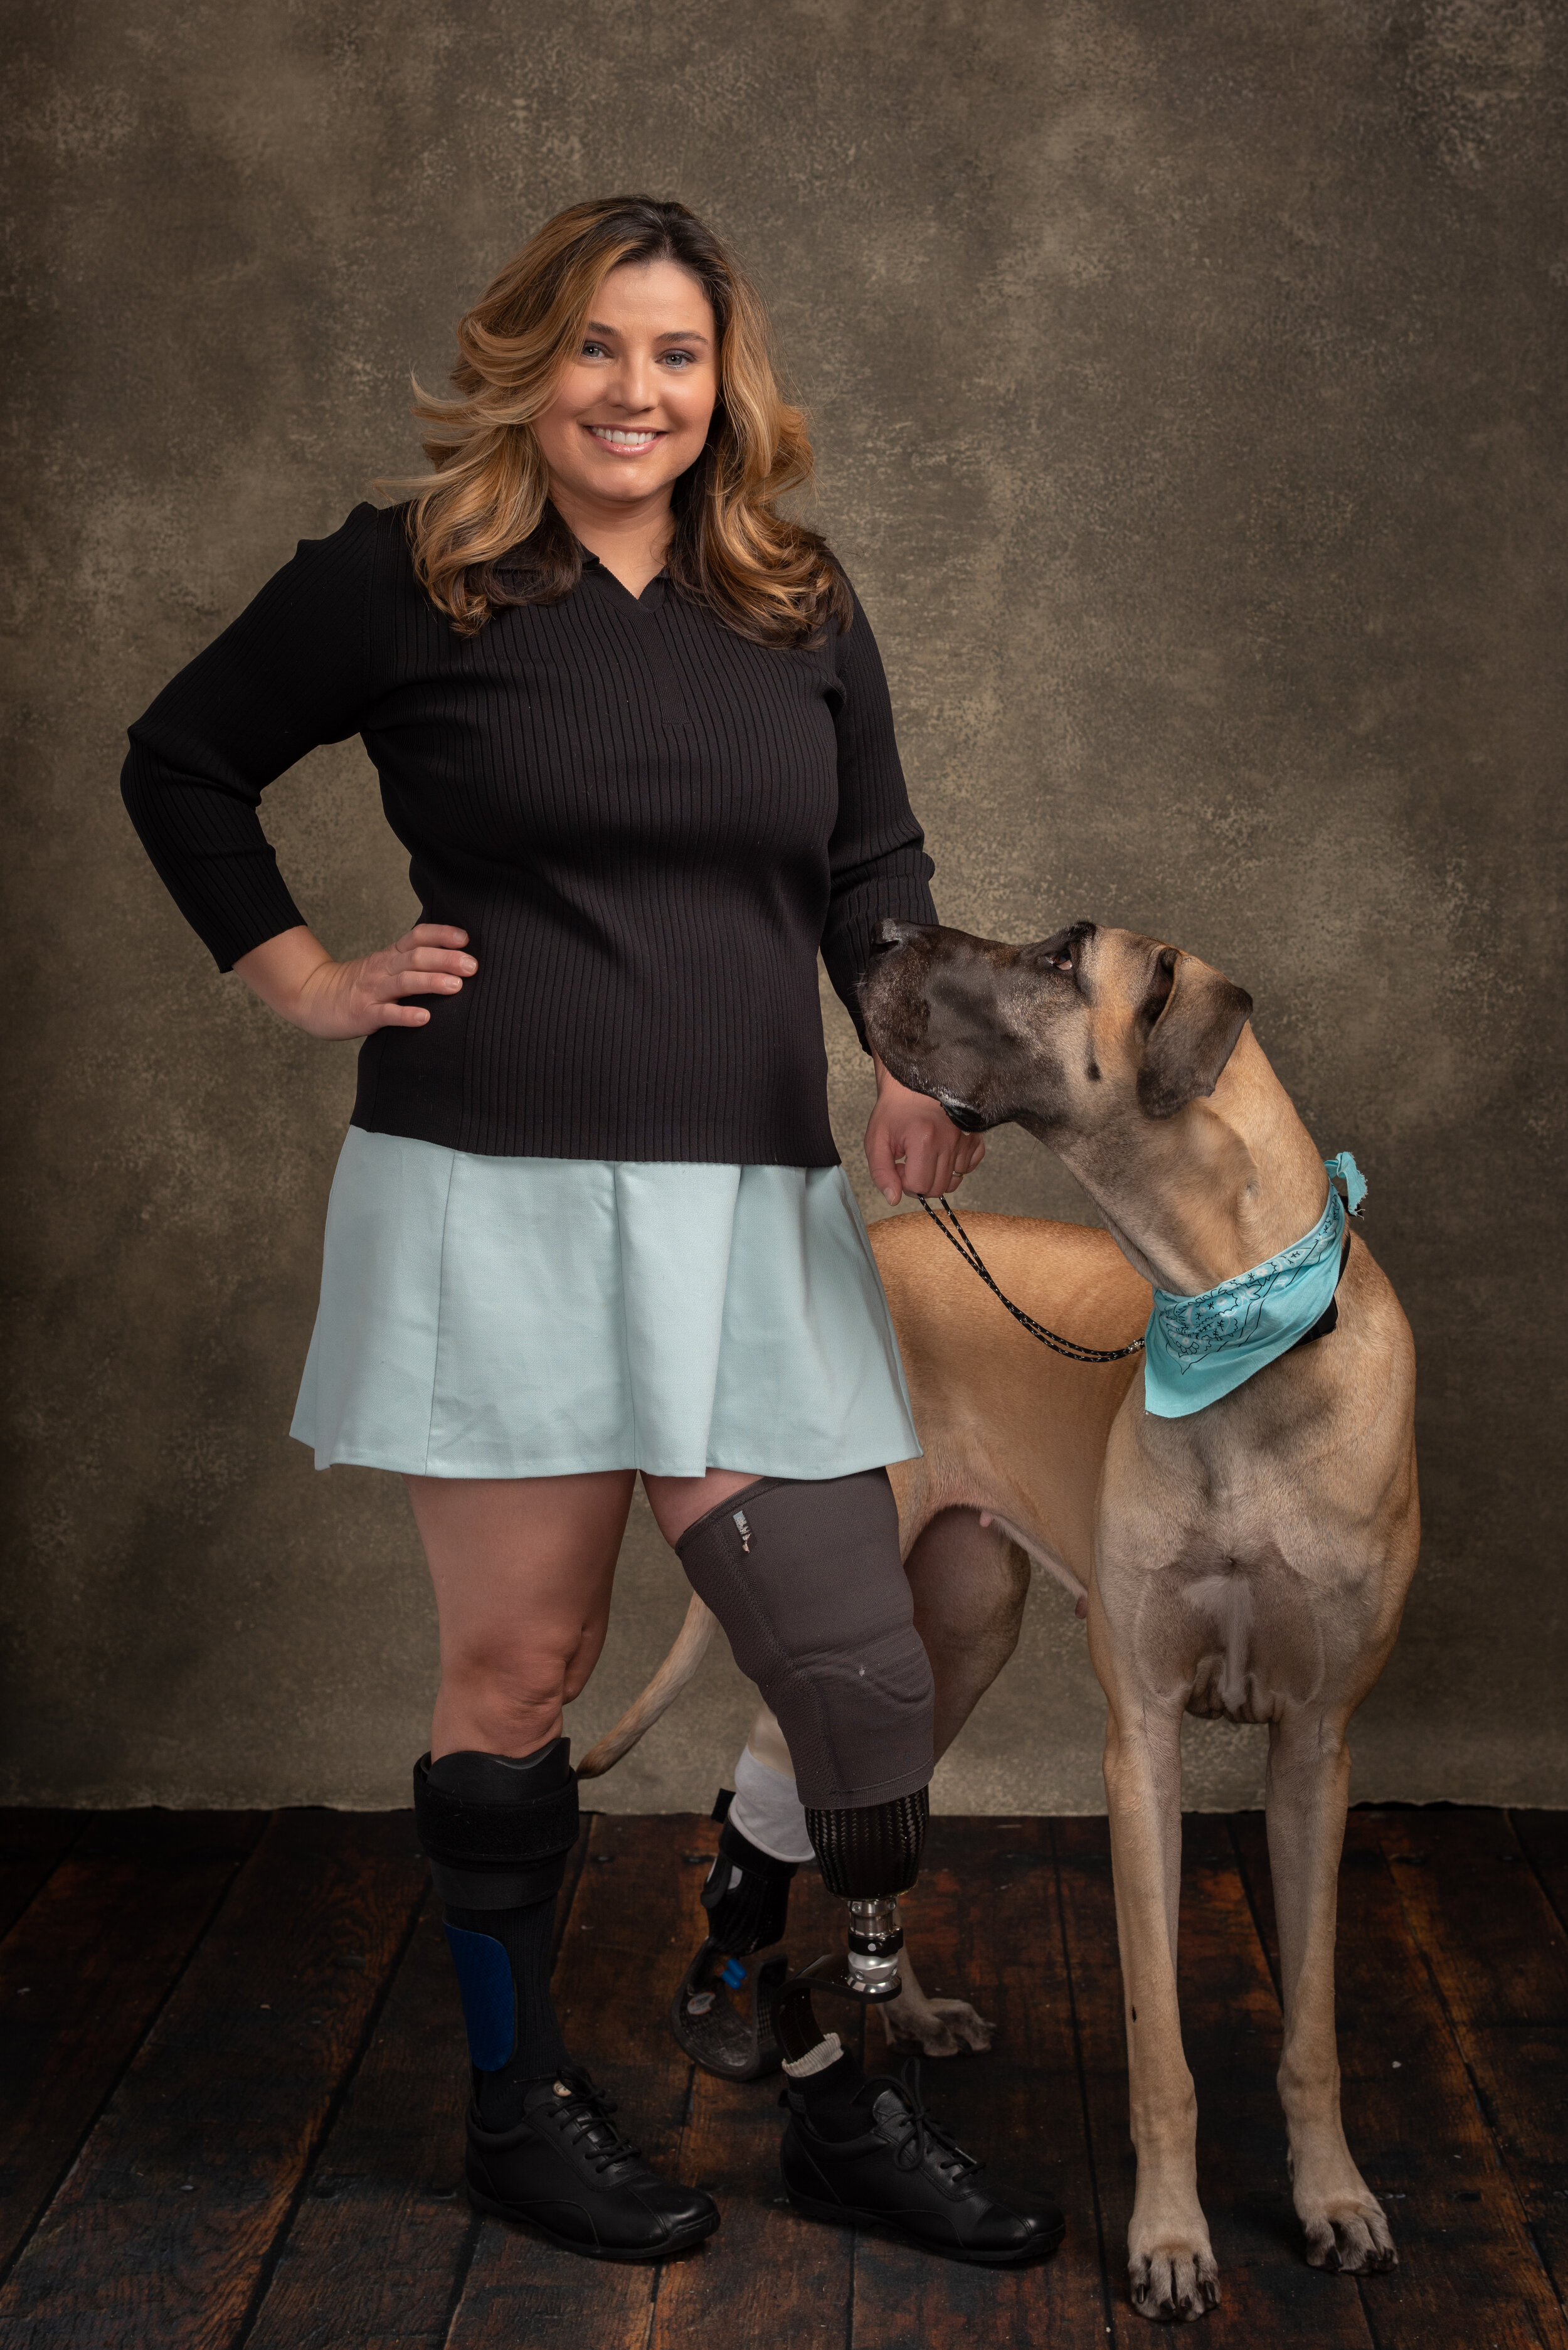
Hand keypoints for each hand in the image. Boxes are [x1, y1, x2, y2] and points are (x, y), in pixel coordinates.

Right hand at [232, 923, 476, 1038]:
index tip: (465, 938)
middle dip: (447, 959)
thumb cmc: (358, 986)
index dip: (441, 934)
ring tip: (456, 986)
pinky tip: (425, 1018)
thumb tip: (455, 959)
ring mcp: (373, 991)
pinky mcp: (364, 1014)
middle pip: (416, 957)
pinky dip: (406, 1015)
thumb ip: (412, 962)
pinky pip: (387, 1014)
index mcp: (391, 956)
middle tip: (472, 966)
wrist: (313, 998)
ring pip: (405, 982)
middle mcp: (384, 969)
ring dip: (432, 982)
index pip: (417, 936)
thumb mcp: (385, 966)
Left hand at [864, 1054, 984, 1205]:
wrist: (910, 1085)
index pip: (919, 1186)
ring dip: (937, 1176)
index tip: (898, 1166)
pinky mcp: (973, 1135)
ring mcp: (964, 1137)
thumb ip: (881, 1173)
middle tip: (909, 1165)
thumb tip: (894, 1199)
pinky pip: (970, 1166)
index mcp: (923, 1140)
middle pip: (938, 1188)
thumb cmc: (893, 1111)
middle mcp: (948, 1140)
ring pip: (955, 1180)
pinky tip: (942, 1156)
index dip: (904, 1182)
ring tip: (924, 1159)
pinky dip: (957, 1167)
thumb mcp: (876, 1141)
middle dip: (920, 1183)